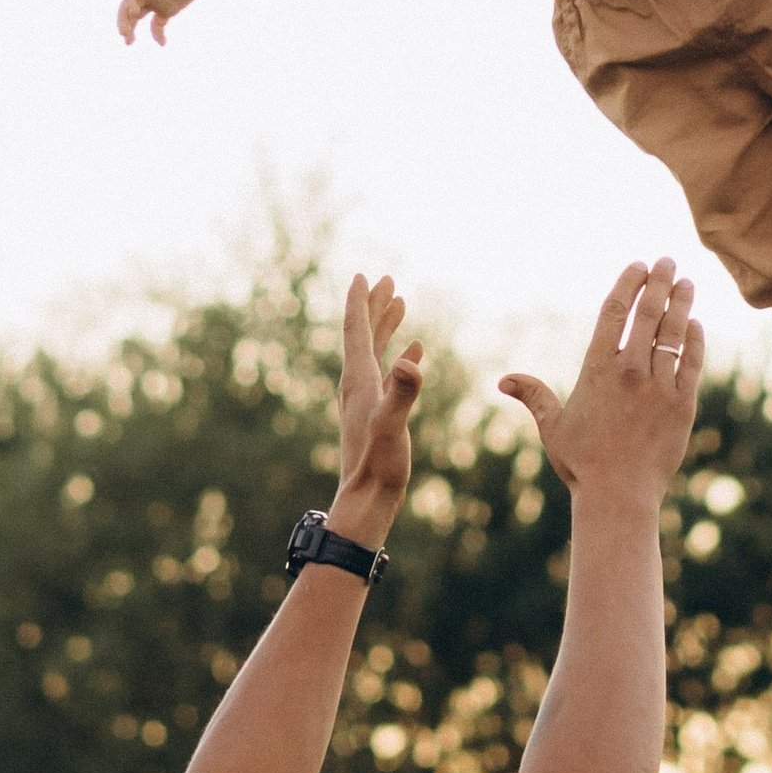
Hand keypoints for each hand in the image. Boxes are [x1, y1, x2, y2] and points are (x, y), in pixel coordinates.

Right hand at [119, 0, 217, 46]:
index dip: (130, 1)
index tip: (133, 12)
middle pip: (129, 5)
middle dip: (124, 19)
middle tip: (124, 34)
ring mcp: (156, 1)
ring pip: (137, 16)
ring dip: (131, 28)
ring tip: (128, 43)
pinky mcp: (167, 10)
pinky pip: (157, 24)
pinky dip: (157, 34)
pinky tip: (162, 43)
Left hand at [332, 274, 423, 530]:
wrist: (367, 497)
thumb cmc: (379, 463)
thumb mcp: (393, 424)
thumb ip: (402, 393)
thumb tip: (410, 363)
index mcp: (359, 380)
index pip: (357, 331)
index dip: (360, 302)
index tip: (363, 275)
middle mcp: (358, 384)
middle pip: (364, 334)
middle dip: (375, 306)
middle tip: (387, 280)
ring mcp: (366, 397)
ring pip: (374, 351)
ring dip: (386, 326)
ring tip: (400, 303)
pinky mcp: (376, 411)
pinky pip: (387, 373)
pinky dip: (399, 355)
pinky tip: (414, 352)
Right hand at [499, 259, 702, 510]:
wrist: (619, 496)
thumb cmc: (583, 464)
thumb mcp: (553, 427)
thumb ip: (534, 397)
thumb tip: (504, 381)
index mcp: (597, 370)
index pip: (614, 312)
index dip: (628, 284)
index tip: (638, 267)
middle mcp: (630, 371)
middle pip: (648, 313)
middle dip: (659, 281)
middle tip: (667, 261)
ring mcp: (659, 386)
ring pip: (674, 332)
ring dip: (681, 302)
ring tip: (686, 282)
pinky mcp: (683, 404)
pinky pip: (692, 362)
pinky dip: (694, 339)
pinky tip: (695, 324)